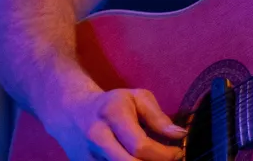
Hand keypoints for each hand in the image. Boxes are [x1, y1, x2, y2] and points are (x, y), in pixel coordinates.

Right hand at [46, 88, 185, 160]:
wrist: (71, 112)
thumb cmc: (111, 104)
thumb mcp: (137, 99)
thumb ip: (159, 117)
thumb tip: (180, 135)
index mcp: (112, 115)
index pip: (140, 146)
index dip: (164, 154)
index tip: (178, 152)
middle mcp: (97, 138)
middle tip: (170, 160)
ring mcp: (87, 157)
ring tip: (155, 160)